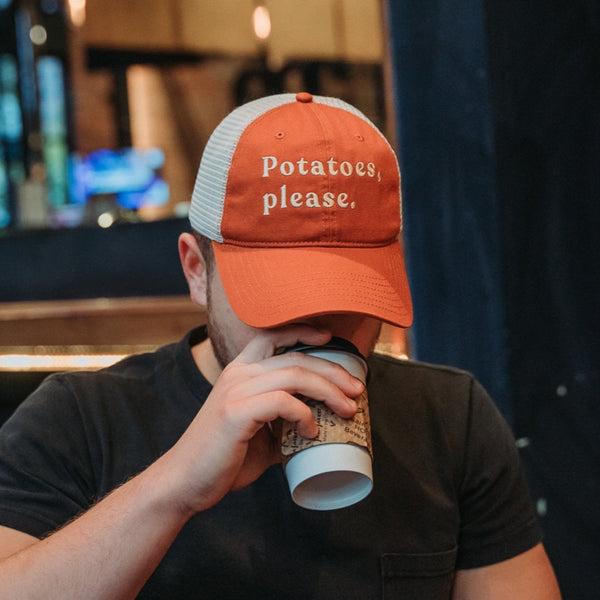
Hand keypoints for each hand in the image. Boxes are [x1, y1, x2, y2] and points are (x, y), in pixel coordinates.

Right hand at [160, 326, 364, 514]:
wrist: (185, 482)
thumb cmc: (223, 458)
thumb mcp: (258, 431)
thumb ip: (283, 420)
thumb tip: (319, 425)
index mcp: (240, 371)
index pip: (273, 336)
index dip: (303, 331)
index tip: (330, 339)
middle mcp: (238, 373)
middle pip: (295, 357)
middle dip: (333, 371)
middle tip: (358, 390)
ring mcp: (236, 390)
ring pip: (294, 375)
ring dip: (329, 391)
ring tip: (348, 409)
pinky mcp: (236, 412)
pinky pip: (283, 402)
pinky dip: (304, 415)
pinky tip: (312, 432)